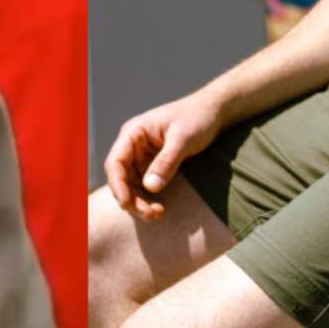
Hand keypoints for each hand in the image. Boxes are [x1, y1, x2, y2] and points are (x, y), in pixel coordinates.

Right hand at [103, 92, 224, 221]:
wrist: (213, 112)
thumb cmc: (197, 118)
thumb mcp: (183, 139)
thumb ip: (166, 162)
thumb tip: (150, 188)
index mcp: (133, 133)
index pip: (115, 162)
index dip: (117, 185)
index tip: (127, 204)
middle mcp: (132, 146)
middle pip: (120, 178)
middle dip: (130, 198)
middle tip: (149, 215)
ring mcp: (141, 156)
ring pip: (130, 185)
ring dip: (139, 202)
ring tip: (156, 214)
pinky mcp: (152, 165)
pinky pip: (143, 186)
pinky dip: (148, 199)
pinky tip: (160, 208)